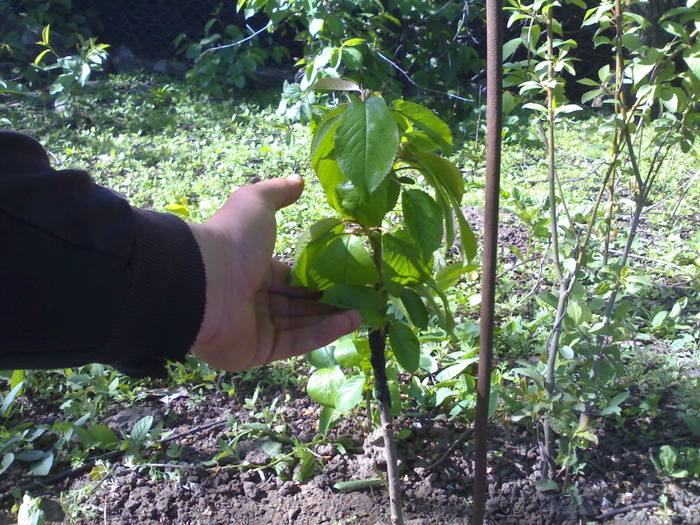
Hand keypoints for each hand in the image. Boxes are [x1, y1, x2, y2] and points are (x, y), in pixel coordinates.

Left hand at [187, 175, 361, 371]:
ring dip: (332, 318)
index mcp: (250, 270)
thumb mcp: (256, 204)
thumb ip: (278, 192)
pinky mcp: (257, 352)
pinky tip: (351, 322)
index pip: (288, 278)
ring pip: (300, 325)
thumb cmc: (232, 241)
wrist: (204, 280)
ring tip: (363, 312)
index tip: (343, 275)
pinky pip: (296, 343)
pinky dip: (324, 334)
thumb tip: (299, 179)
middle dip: (327, 301)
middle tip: (359, 297)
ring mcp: (253, 329)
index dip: (314, 278)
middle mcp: (251, 300)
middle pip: (296, 304)